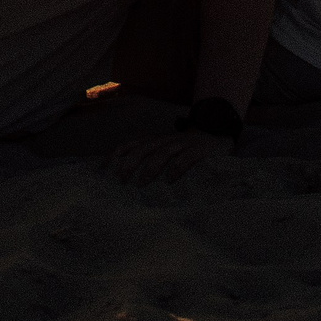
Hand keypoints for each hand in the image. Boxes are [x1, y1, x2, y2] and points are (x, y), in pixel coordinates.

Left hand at [112, 129, 233, 183]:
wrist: (217, 138)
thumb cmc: (185, 150)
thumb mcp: (165, 152)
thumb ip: (150, 160)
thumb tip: (128, 177)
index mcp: (155, 141)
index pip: (131, 144)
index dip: (116, 154)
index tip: (103, 169)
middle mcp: (165, 140)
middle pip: (143, 149)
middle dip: (129, 163)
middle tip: (120, 179)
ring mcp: (181, 144)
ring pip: (162, 153)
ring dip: (150, 168)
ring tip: (141, 183)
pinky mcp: (198, 150)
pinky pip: (186, 158)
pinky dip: (177, 168)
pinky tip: (170, 180)